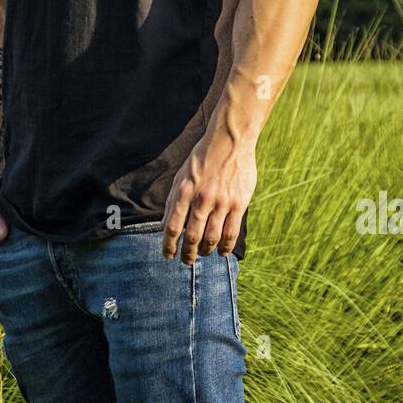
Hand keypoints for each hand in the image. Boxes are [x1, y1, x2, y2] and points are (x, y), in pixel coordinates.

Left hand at [162, 131, 255, 263]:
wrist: (230, 141)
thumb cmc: (203, 158)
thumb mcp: (181, 176)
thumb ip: (172, 202)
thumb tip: (164, 226)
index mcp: (184, 191)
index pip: (172, 227)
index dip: (169, 246)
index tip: (168, 256)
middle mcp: (202, 199)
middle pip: (192, 237)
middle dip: (188, 254)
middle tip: (187, 261)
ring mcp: (222, 202)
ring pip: (212, 238)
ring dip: (205, 252)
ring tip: (203, 255)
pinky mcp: (239, 203)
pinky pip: (231, 232)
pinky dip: (226, 247)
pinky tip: (222, 251)